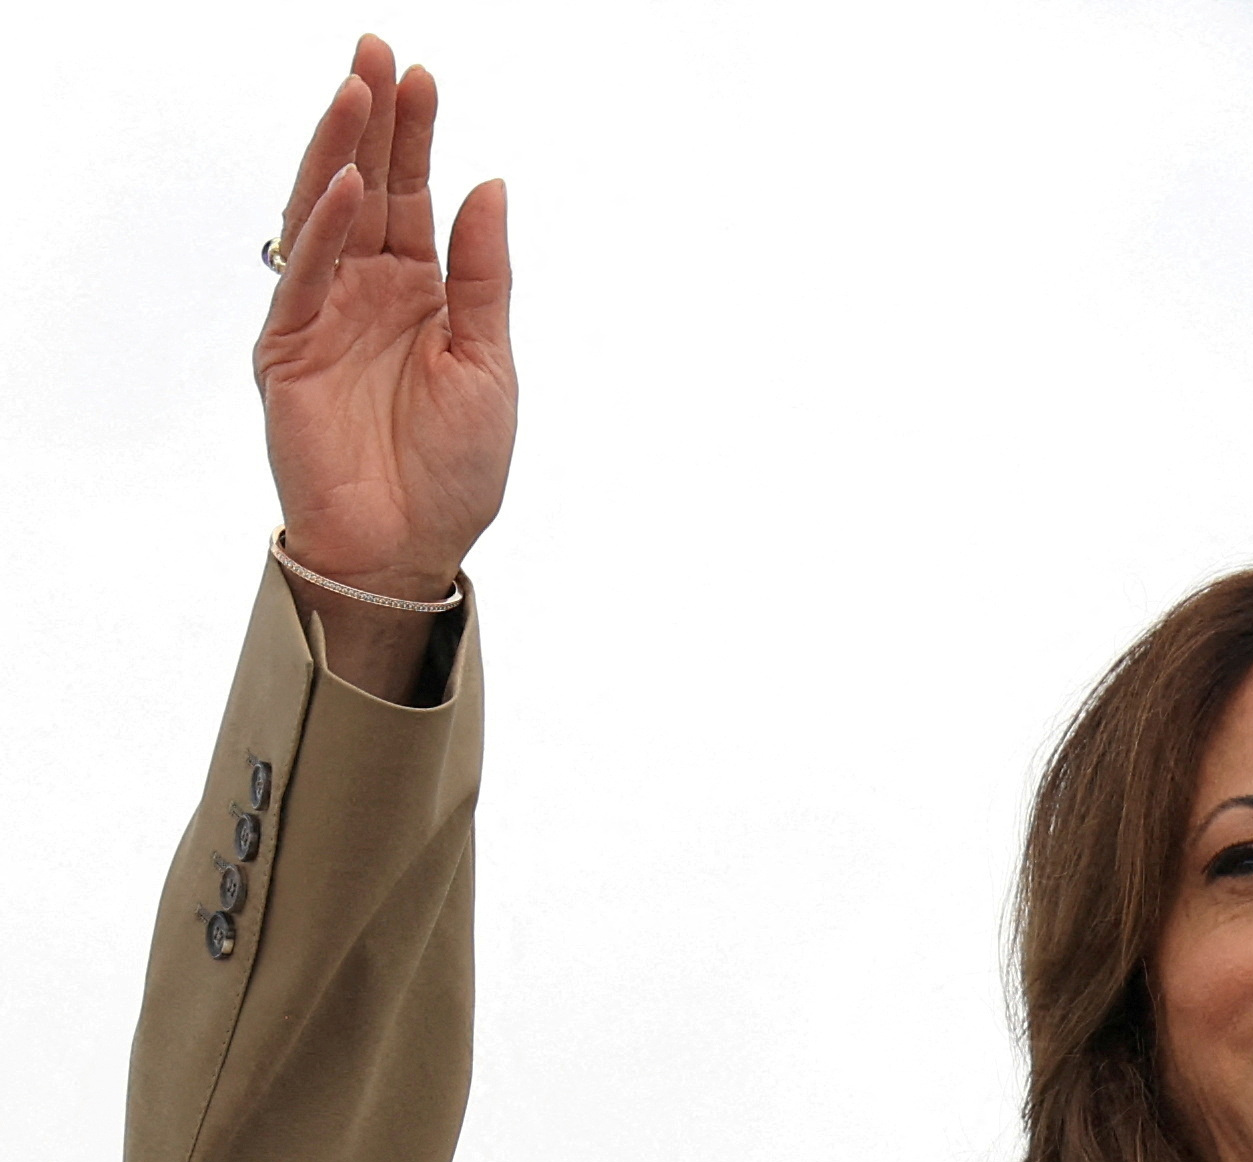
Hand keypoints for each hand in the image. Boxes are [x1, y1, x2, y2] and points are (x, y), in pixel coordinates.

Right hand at [260, 36, 513, 605]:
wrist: (412, 548)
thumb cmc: (455, 469)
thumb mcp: (490, 361)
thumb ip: (483, 276)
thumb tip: (487, 185)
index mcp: (422, 292)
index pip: (415, 196)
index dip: (416, 136)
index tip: (424, 75)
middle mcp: (370, 292)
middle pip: (368, 187)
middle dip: (371, 119)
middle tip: (378, 51)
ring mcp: (325, 316)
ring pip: (327, 215)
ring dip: (340, 151)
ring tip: (357, 88)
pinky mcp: (290, 350)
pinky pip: (305, 277)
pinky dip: (325, 229)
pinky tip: (349, 185)